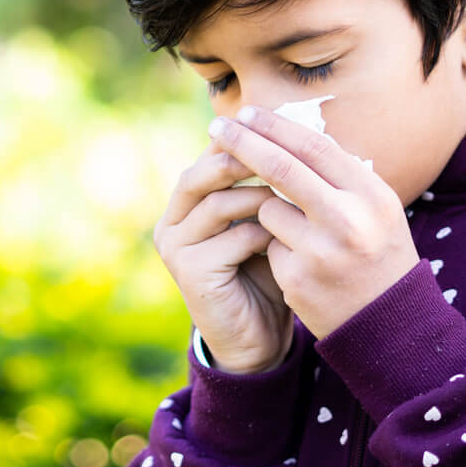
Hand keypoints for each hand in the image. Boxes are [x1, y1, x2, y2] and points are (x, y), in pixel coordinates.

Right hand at [153, 144, 294, 373]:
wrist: (257, 339)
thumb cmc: (266, 274)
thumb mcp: (265, 223)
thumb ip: (266, 186)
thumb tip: (293, 132)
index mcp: (186, 203)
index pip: (209, 157)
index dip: (243, 139)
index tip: (282, 127)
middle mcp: (172, 221)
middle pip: (201, 173)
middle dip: (243, 158)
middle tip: (284, 154)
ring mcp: (175, 247)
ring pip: (218, 203)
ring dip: (259, 199)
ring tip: (293, 201)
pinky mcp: (188, 272)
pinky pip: (230, 239)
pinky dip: (263, 235)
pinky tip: (286, 240)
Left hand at [209, 105, 420, 338]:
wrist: (388, 325)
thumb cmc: (377, 255)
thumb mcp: (375, 209)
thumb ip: (339, 174)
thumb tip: (288, 130)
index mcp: (372, 196)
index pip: (315, 147)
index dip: (276, 126)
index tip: (247, 113)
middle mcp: (349, 221)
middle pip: (282, 168)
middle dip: (243, 142)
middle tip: (217, 126)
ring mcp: (321, 252)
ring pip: (268, 208)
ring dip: (270, 211)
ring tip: (304, 236)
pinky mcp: (296, 279)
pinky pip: (267, 244)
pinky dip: (276, 247)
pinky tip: (305, 267)